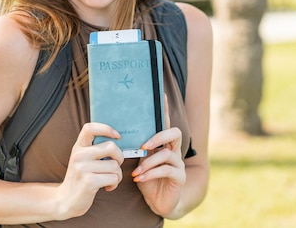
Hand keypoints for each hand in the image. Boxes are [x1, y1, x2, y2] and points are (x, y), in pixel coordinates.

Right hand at [56, 122, 124, 218]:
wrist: (66, 200)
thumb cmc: (80, 178)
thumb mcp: (81, 160)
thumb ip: (93, 149)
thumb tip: (116, 140)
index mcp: (78, 147)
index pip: (90, 128)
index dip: (106, 129)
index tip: (117, 136)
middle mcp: (79, 155)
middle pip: (111, 147)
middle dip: (119, 158)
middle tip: (115, 165)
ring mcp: (83, 168)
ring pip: (115, 165)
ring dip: (118, 175)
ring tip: (109, 179)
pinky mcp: (89, 181)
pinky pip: (114, 178)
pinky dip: (114, 184)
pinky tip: (107, 187)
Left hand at [132, 95, 185, 216]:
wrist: (157, 202)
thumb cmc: (146, 178)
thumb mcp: (137, 161)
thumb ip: (133, 148)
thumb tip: (116, 132)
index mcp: (162, 144)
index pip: (164, 123)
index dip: (163, 109)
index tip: (160, 94)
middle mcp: (173, 151)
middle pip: (174, 133)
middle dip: (159, 136)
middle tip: (144, 145)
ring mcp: (178, 164)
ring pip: (168, 154)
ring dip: (149, 162)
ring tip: (136, 171)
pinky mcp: (179, 177)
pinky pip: (167, 170)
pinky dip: (151, 173)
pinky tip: (140, 178)